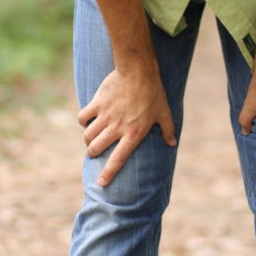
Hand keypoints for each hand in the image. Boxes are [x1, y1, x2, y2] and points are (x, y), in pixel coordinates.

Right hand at [77, 66, 175, 185]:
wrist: (138, 70)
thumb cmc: (153, 92)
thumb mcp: (164, 112)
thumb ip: (168, 129)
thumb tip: (173, 143)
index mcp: (133, 133)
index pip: (118, 159)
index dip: (108, 173)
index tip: (101, 184)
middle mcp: (117, 128)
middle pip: (96, 148)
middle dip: (92, 153)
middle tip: (93, 152)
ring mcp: (105, 115)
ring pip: (88, 135)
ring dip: (88, 140)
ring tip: (91, 138)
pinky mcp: (97, 103)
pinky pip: (83, 117)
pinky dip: (83, 121)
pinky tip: (87, 120)